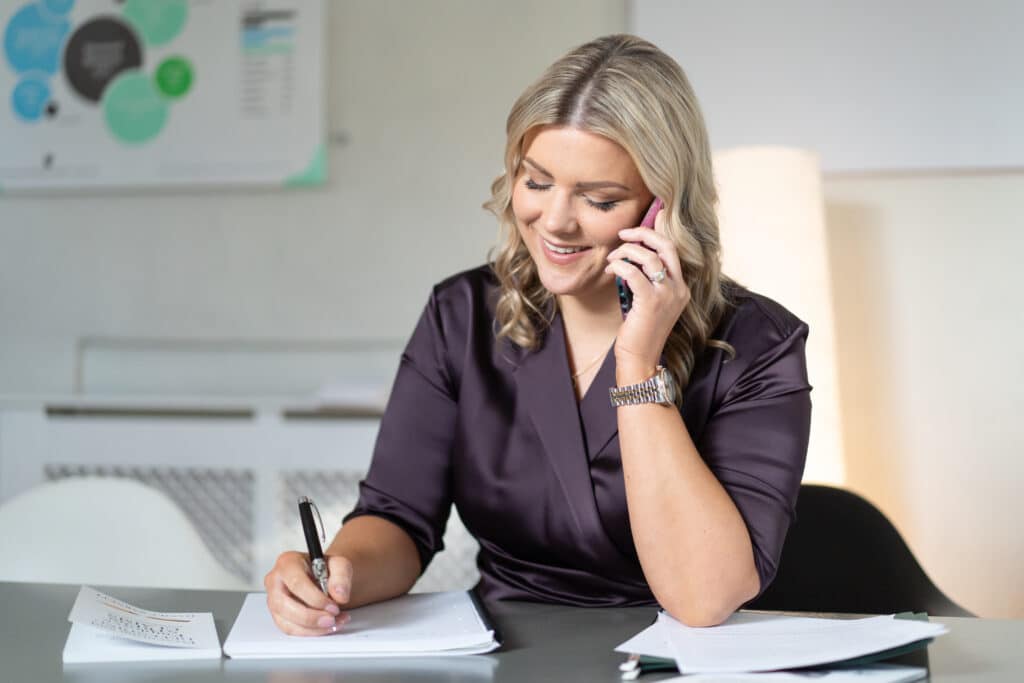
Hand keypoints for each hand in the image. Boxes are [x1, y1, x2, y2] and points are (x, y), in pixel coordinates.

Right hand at [264, 550, 353, 635]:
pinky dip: (311, 632)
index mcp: (287, 563)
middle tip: (332, 619)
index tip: (333, 606)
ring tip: (334, 622)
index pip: (296, 584)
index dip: (315, 599)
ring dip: (313, 628)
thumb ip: (341, 576)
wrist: (324, 576)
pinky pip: (291, 630)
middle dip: (311, 617)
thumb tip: (339, 595)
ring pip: (287, 622)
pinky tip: (326, 627)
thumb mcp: (339, 564)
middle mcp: (275, 581)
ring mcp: (274, 600)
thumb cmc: (326, 568)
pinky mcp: (278, 615)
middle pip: (285, 605)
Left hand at [605, 208, 691, 375]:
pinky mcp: (651, 302)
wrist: (640, 358)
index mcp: (681, 287)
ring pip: (649, 257)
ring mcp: (667, 295)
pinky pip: (634, 273)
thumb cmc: (640, 331)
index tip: (639, 226)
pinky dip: (620, 266)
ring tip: (612, 259)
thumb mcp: (650, 302)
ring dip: (626, 252)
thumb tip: (632, 255)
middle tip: (623, 234)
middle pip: (666, 246)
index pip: (672, 250)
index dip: (657, 232)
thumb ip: (648, 279)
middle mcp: (679, 289)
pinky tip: (611, 269)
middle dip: (642, 234)